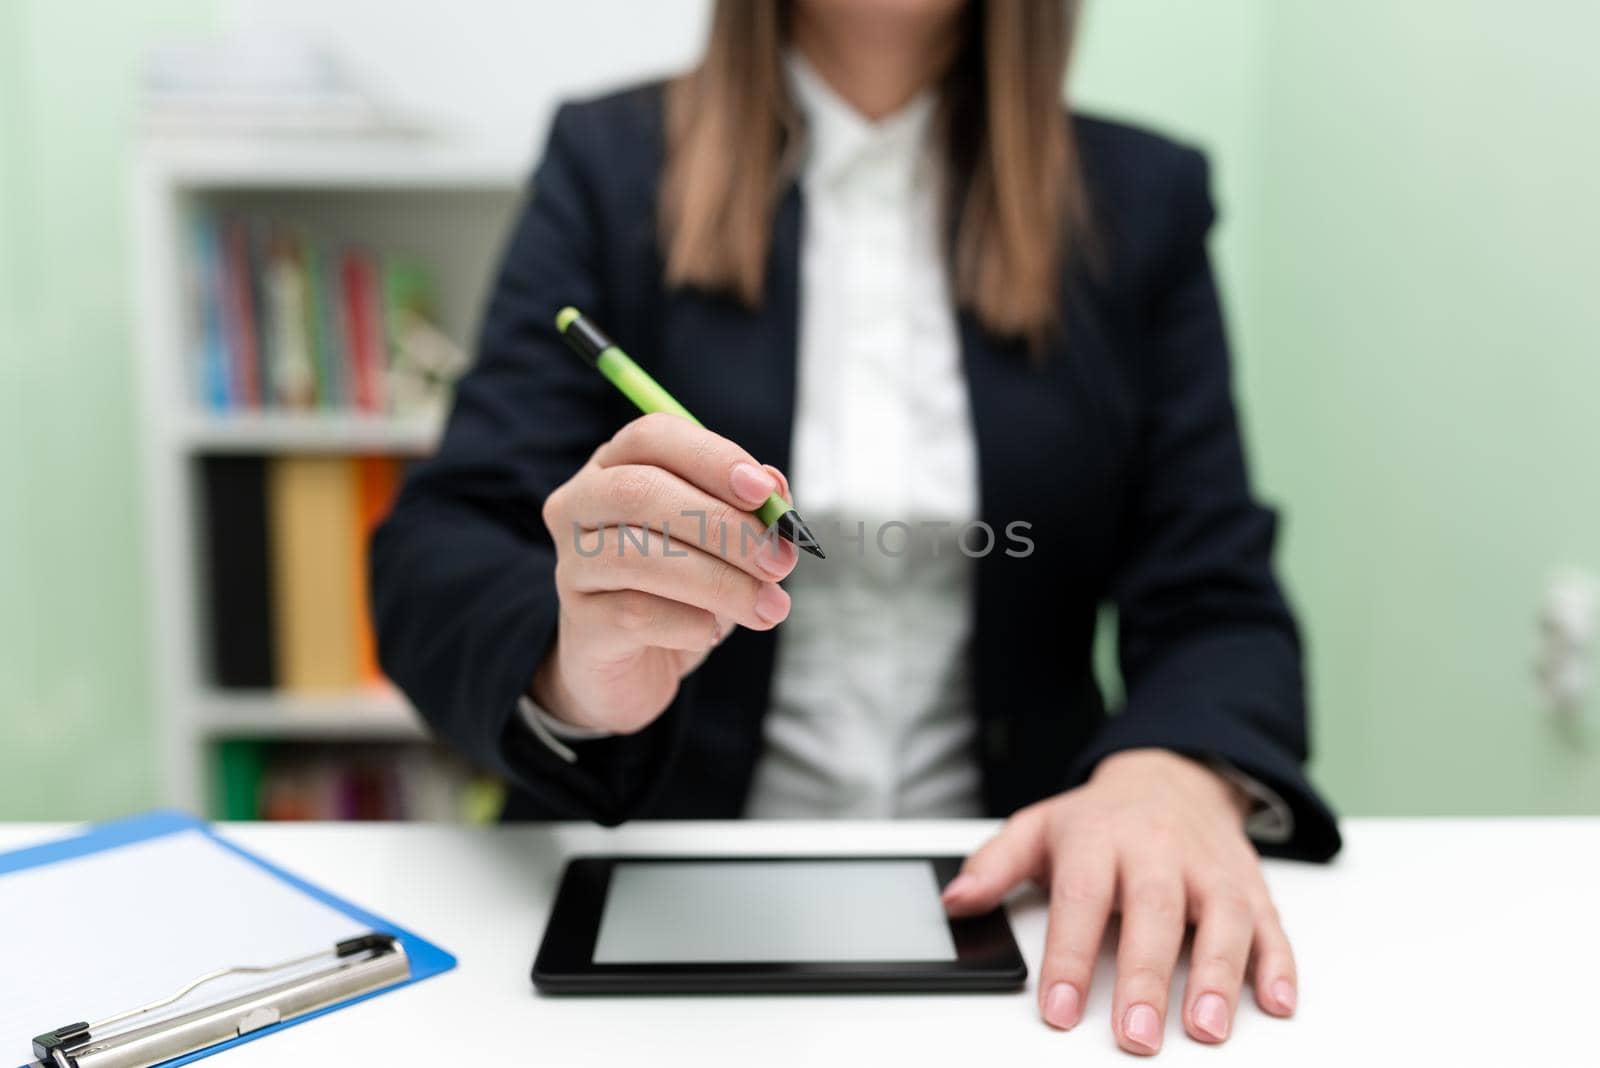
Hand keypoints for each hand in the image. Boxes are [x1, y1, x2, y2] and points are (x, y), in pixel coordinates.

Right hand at [534, 412, 797, 732]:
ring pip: (638, 555)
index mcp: (615, 467)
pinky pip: (636, 615)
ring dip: (719, 581)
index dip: (711, 458)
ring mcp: (572, 565)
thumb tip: (775, 486)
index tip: (764, 492)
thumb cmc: (683, 591)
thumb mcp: (725, 545)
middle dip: (722, 524)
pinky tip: (712, 631)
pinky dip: (690, 623)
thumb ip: (751, 510)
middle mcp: (580, 505)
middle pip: (639, 491)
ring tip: (768, 606)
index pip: (652, 436)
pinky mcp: (580, 624)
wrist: (638, 668)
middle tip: (779, 562)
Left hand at [941, 749, 1295, 1054]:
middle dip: (1146, 978)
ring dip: (1219, 975)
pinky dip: (1278, 963)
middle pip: (1155, 912)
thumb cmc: (1101, 818)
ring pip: (1221, 917)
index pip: (1081, 899)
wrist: (1172, 774)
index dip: (1069, 957)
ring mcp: (1208, 867)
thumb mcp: (1039, 828)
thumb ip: (995, 866)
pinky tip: (1276, 1002)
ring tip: (1206, 1028)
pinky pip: (1270, 922)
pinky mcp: (1249, 884)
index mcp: (1100, 839)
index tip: (1060, 1010)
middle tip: (1136, 1036)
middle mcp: (1158, 850)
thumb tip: (956, 901)